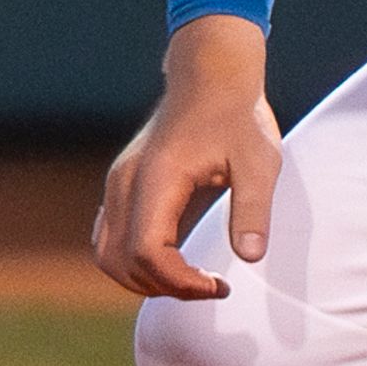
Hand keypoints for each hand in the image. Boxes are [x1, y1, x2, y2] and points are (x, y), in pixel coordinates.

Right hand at [92, 15, 282, 300]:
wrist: (210, 78)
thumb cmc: (237, 119)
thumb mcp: (259, 163)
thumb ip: (253, 210)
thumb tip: (250, 258)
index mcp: (157, 178)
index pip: (147, 251)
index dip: (179, 281)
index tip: (219, 286)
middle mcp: (126, 182)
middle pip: (119, 261)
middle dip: (163, 287)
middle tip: (211, 287)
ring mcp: (117, 184)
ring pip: (106, 255)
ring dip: (144, 280)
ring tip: (191, 280)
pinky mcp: (120, 187)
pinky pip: (109, 240)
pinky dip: (134, 263)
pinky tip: (174, 262)